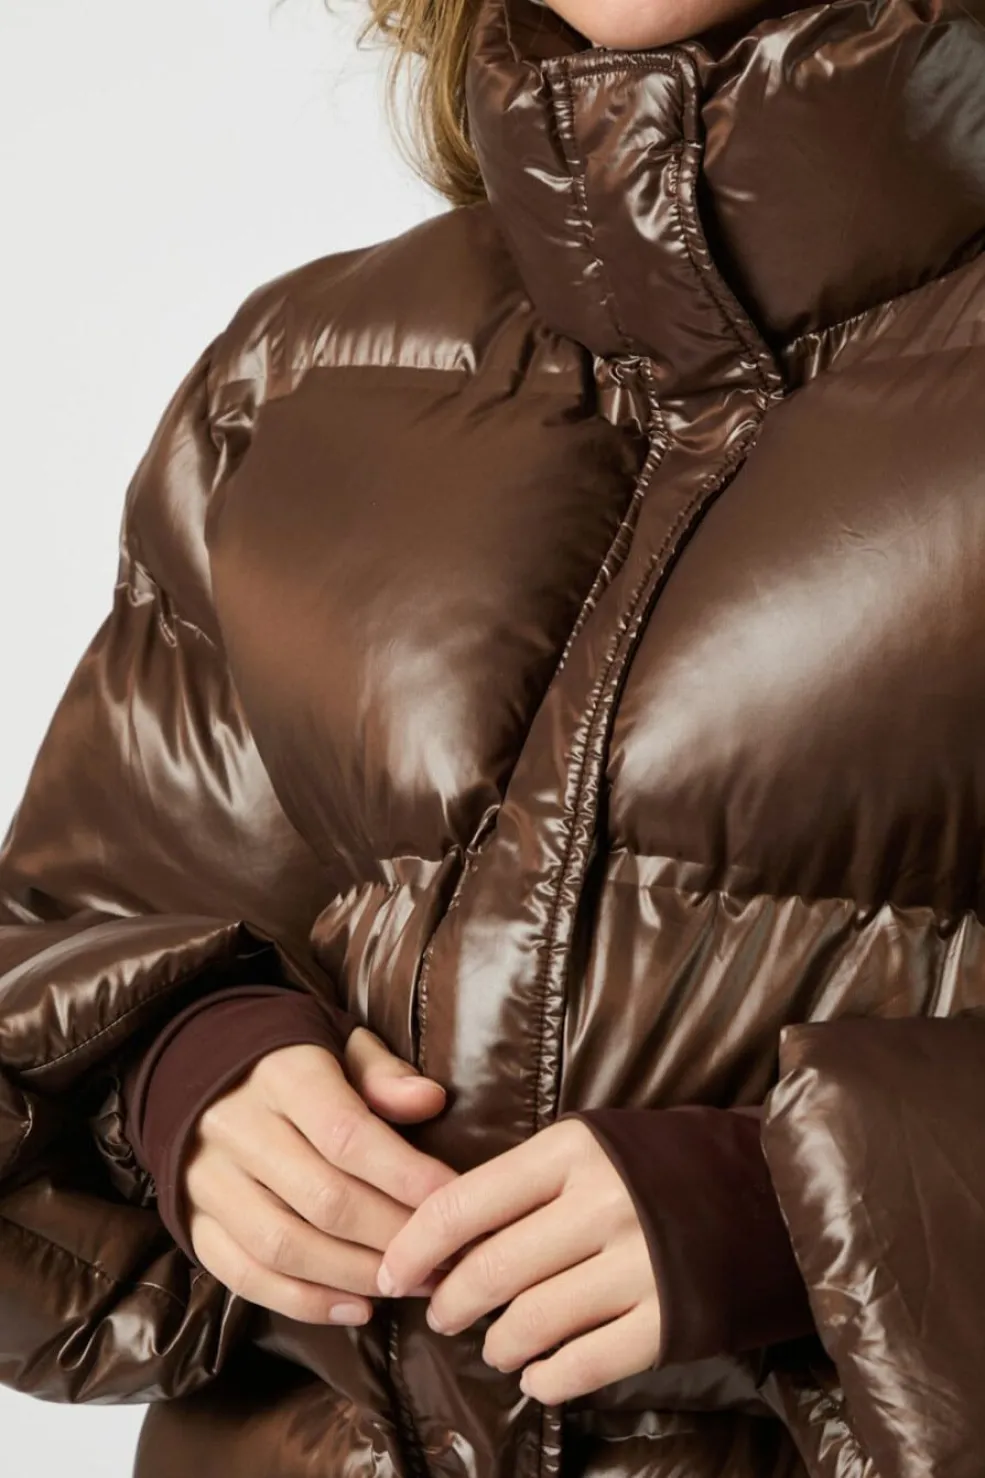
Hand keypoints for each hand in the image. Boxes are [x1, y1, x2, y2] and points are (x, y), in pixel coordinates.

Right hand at [183, 1025, 457, 1324]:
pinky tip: (358, 1308)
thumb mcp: (340, 1046)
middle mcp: (236, 1128)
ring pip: (284, 1247)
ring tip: (413, 1283)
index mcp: (280, 1074)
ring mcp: (207, 1180)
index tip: (454, 1201)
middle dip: (393, 1236)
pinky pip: (245, 1277)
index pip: (347, 1135)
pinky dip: (304, 1303)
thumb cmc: (293, 1063)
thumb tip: (431, 1100)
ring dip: (357, 1276)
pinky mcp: (192, 1222)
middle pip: (323, 1200)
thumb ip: (383, 1074)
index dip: (405, 1175)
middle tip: (446, 1255)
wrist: (194, 1065)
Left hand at [376, 1118, 661, 1401]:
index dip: (416, 1246)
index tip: (392, 1272)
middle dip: (450, 1302)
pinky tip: (539, 1377)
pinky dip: (549, 1379)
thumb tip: (444, 1237)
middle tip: (441, 1313)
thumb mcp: (593, 1142)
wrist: (772, 1189)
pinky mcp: (669, 1319)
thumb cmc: (663, 1162)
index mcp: (572, 1149)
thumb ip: (525, 1181)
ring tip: (498, 1346)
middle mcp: (601, 1204)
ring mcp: (638, 1265)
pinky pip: (584, 1364)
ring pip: (531, 1321)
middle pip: (491, 1270)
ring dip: (500, 1344)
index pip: (465, 1203)